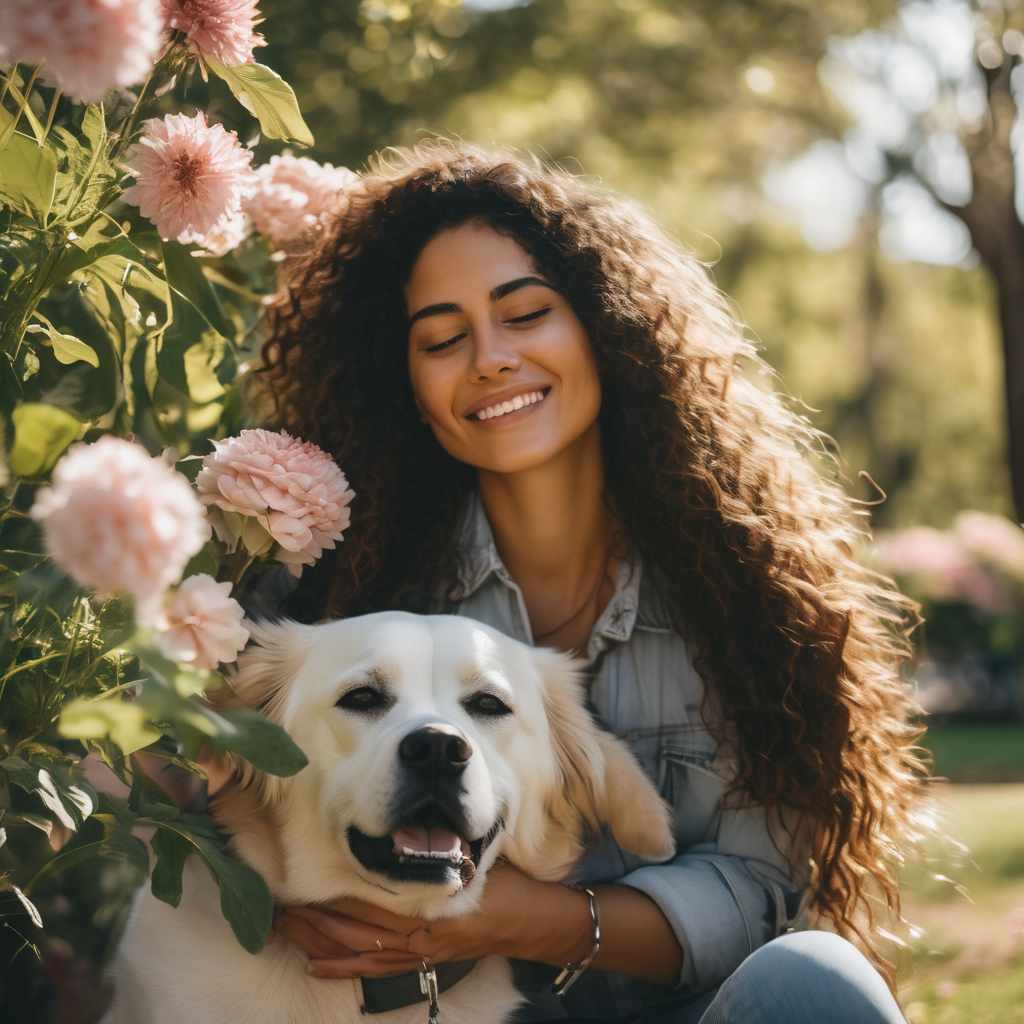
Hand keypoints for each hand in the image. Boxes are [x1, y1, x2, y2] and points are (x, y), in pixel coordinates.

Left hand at [274, 860, 594, 979]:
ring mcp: (418, 951)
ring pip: (356, 950)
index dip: (330, 893)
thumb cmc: (508, 882)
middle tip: (275, 908)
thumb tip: (414, 819)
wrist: (533, 921)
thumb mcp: (476, 854)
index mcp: (426, 903)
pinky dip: (344, 967)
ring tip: (284, 930)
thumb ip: (442, 844)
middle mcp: (416, 933)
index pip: (366, 899)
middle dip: (311, 919)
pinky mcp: (423, 959)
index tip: (298, 881)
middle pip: (351, 928)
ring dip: (317, 941)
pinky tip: (317, 963)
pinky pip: (375, 969)